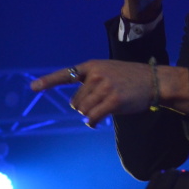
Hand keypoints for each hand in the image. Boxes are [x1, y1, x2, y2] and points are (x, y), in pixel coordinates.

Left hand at [30, 59, 153, 127]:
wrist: (155, 81)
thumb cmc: (132, 78)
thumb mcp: (110, 70)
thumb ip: (93, 81)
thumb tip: (78, 106)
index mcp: (93, 66)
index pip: (66, 74)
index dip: (48, 81)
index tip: (33, 87)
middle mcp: (96, 75)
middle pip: (75, 101)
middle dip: (84, 107)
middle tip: (99, 104)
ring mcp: (104, 87)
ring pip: (83, 110)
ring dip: (90, 114)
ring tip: (104, 109)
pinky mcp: (113, 101)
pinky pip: (92, 117)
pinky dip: (92, 122)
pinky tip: (96, 122)